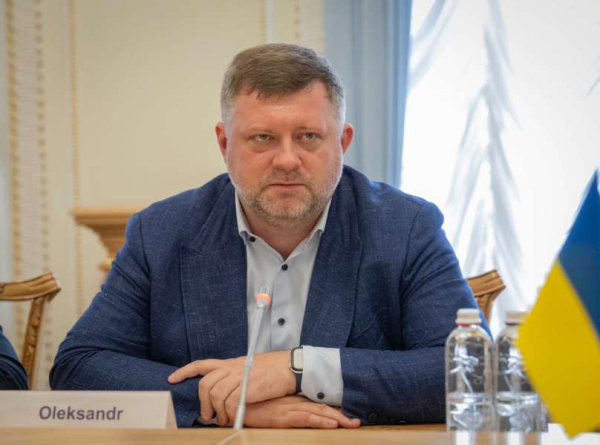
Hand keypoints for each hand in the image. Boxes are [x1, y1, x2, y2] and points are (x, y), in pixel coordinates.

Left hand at [167, 351, 295, 424]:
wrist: (291, 367)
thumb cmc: (274, 370)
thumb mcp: (251, 368)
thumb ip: (236, 377)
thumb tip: (224, 394)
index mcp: (231, 363)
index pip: (202, 364)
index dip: (185, 372)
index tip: (172, 379)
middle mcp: (233, 368)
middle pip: (206, 384)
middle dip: (203, 403)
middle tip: (207, 416)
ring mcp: (240, 376)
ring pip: (216, 395)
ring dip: (217, 412)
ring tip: (223, 421)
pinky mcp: (249, 387)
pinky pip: (230, 403)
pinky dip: (229, 413)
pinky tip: (234, 418)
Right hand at [231, 396, 360, 428]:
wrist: (235, 402)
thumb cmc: (250, 405)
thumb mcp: (267, 407)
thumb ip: (279, 408)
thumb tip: (287, 413)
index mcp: (291, 400)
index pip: (316, 404)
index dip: (331, 409)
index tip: (346, 415)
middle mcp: (294, 403)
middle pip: (321, 407)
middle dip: (339, 415)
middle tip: (356, 422)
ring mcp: (289, 409)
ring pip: (318, 413)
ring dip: (336, 419)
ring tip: (351, 424)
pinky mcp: (283, 417)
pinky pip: (306, 419)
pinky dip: (320, 421)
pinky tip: (332, 424)